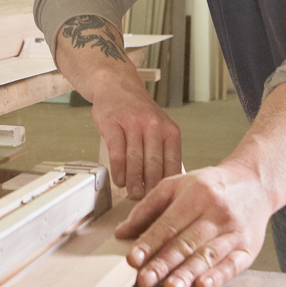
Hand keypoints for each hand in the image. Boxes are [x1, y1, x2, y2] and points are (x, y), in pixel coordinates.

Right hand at [91, 82, 181, 198]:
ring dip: (133, 181)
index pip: (172, 162)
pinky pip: (117, 151)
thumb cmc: (139, 111)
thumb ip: (164, 151)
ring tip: (132, 193)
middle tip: (145, 201)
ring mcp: (133, 123)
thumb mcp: (160, 127)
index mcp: (169, 130)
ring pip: (135, 159)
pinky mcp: (114, 123)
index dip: (167, 183)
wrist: (117, 85)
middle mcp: (153, 125)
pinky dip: (118, 169)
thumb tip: (168, 183)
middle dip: (150, 186)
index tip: (163, 198)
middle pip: (153, 163)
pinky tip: (119, 180)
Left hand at [113, 160, 270, 286]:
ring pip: (207, 255)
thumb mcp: (177, 185)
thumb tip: (122, 232)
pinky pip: (233, 264)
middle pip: (186, 242)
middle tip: (145, 280)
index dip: (150, 242)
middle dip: (164, 263)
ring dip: (188, 273)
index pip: (168, 223)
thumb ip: (148, 207)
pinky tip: (204, 285)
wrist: (255, 182)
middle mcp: (215, 213)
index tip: (133, 259)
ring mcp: (233, 231)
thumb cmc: (211, 186)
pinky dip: (218, 276)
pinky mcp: (248, 247)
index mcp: (195, 195)